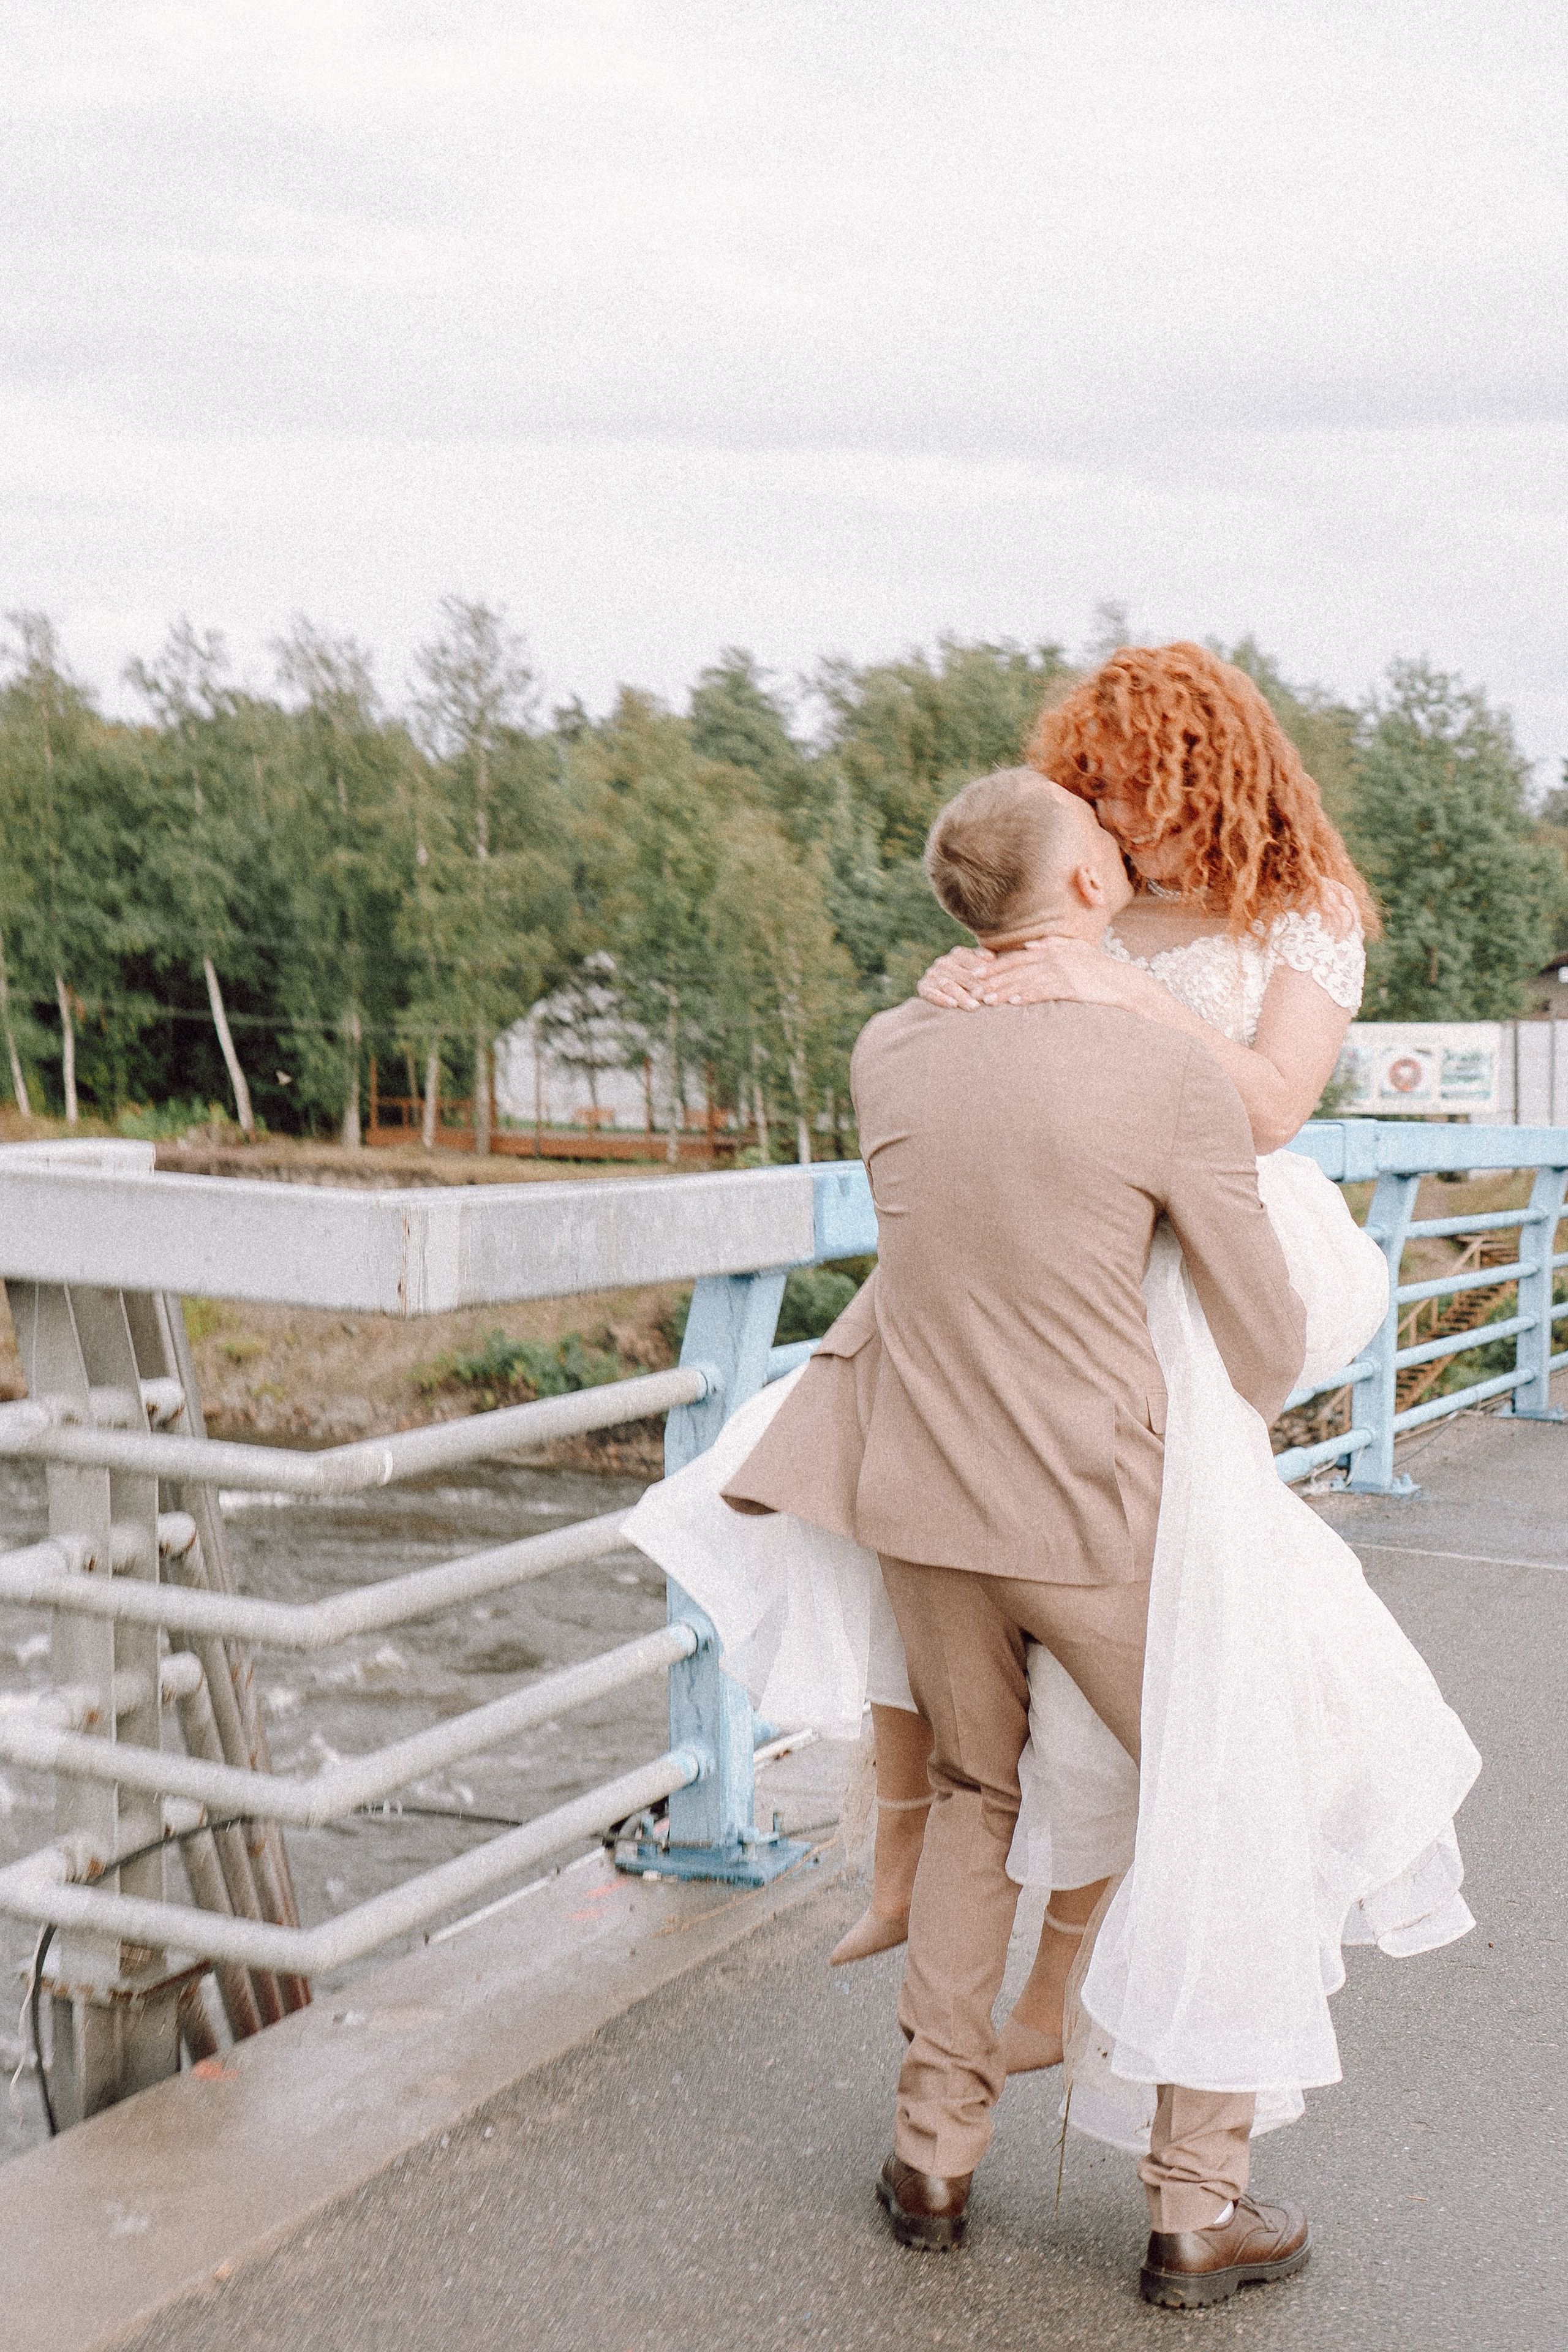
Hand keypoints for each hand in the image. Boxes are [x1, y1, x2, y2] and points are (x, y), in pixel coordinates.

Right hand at [917, 946, 995, 1008]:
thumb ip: (987, 962)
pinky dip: (942, 999)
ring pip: (950, 986)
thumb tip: (990, 958)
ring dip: (962, 997)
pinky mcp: (923, 987)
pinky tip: (953, 1005)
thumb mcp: (981, 969)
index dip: (985, 973)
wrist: (951, 991)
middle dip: (976, 989)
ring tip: (974, 1007)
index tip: (997, 984)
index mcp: (958, 953)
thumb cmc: (973, 981)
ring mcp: (932, 974)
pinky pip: (932, 994)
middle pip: (963, 976)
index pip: (973, 961)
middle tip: (989, 1000)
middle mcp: (943, 962)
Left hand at [963, 937, 1134, 1008]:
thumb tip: (1032, 944)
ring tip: (986, 1000)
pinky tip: (1012, 1002)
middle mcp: (1052, 957)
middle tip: (973, 990)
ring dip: (1003, 991)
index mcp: (1051, 949)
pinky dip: (1026, 996)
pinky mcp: (1069, 985)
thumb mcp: (1076, 949)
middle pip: (1015, 969)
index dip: (994, 966)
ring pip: (1024, 981)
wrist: (1121, 982)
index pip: (1016, 958)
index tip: (976, 973)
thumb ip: (1053, 944)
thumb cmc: (1098, 968)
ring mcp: (1060, 971)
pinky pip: (1043, 991)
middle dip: (992, 980)